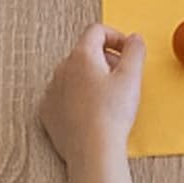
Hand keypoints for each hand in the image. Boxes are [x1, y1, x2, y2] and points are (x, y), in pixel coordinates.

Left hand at [39, 24, 145, 167]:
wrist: (92, 152)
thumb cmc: (111, 114)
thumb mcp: (132, 77)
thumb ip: (135, 50)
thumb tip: (134, 39)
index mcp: (81, 56)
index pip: (96, 31)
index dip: (115, 36)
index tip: (127, 51)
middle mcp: (62, 69)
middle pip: (85, 52)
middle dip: (105, 59)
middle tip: (122, 77)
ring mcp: (52, 91)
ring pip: (73, 74)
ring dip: (91, 78)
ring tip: (108, 97)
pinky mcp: (48, 112)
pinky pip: (63, 95)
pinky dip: (77, 97)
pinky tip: (91, 112)